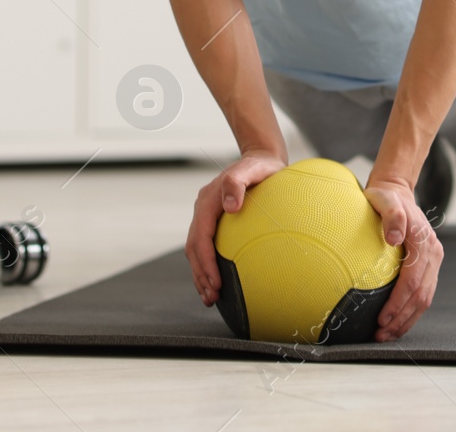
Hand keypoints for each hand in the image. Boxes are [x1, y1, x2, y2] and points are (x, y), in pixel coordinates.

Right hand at [186, 151, 286, 305]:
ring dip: (200, 274)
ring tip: (210, 297)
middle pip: (194, 248)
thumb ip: (238, 183)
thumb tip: (231, 206)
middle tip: (212, 297)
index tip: (216, 282)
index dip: (206, 262)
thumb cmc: (260, 166)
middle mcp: (203, 209)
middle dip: (201, 274)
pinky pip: (205, 246)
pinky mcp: (214, 221)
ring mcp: (206, 215)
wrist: (261, 159)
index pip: (201, 237)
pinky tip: (217, 281)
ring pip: (196, 250)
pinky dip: (207, 265)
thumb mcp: (253, 169)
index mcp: (208, 200)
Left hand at [362, 176, 443, 341]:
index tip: (382, 319)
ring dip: (407, 320)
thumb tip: (394, 237)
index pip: (412, 281)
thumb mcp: (384, 199)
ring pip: (425, 299)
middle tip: (381, 335)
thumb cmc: (386, 197)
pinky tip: (396, 320)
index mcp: (424, 242)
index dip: (398, 303)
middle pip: (421, 296)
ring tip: (387, 334)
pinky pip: (423, 293)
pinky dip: (411, 311)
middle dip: (402, 319)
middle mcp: (433, 254)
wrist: (396, 191)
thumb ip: (391, 216)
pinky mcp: (428, 266)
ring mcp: (433, 261)